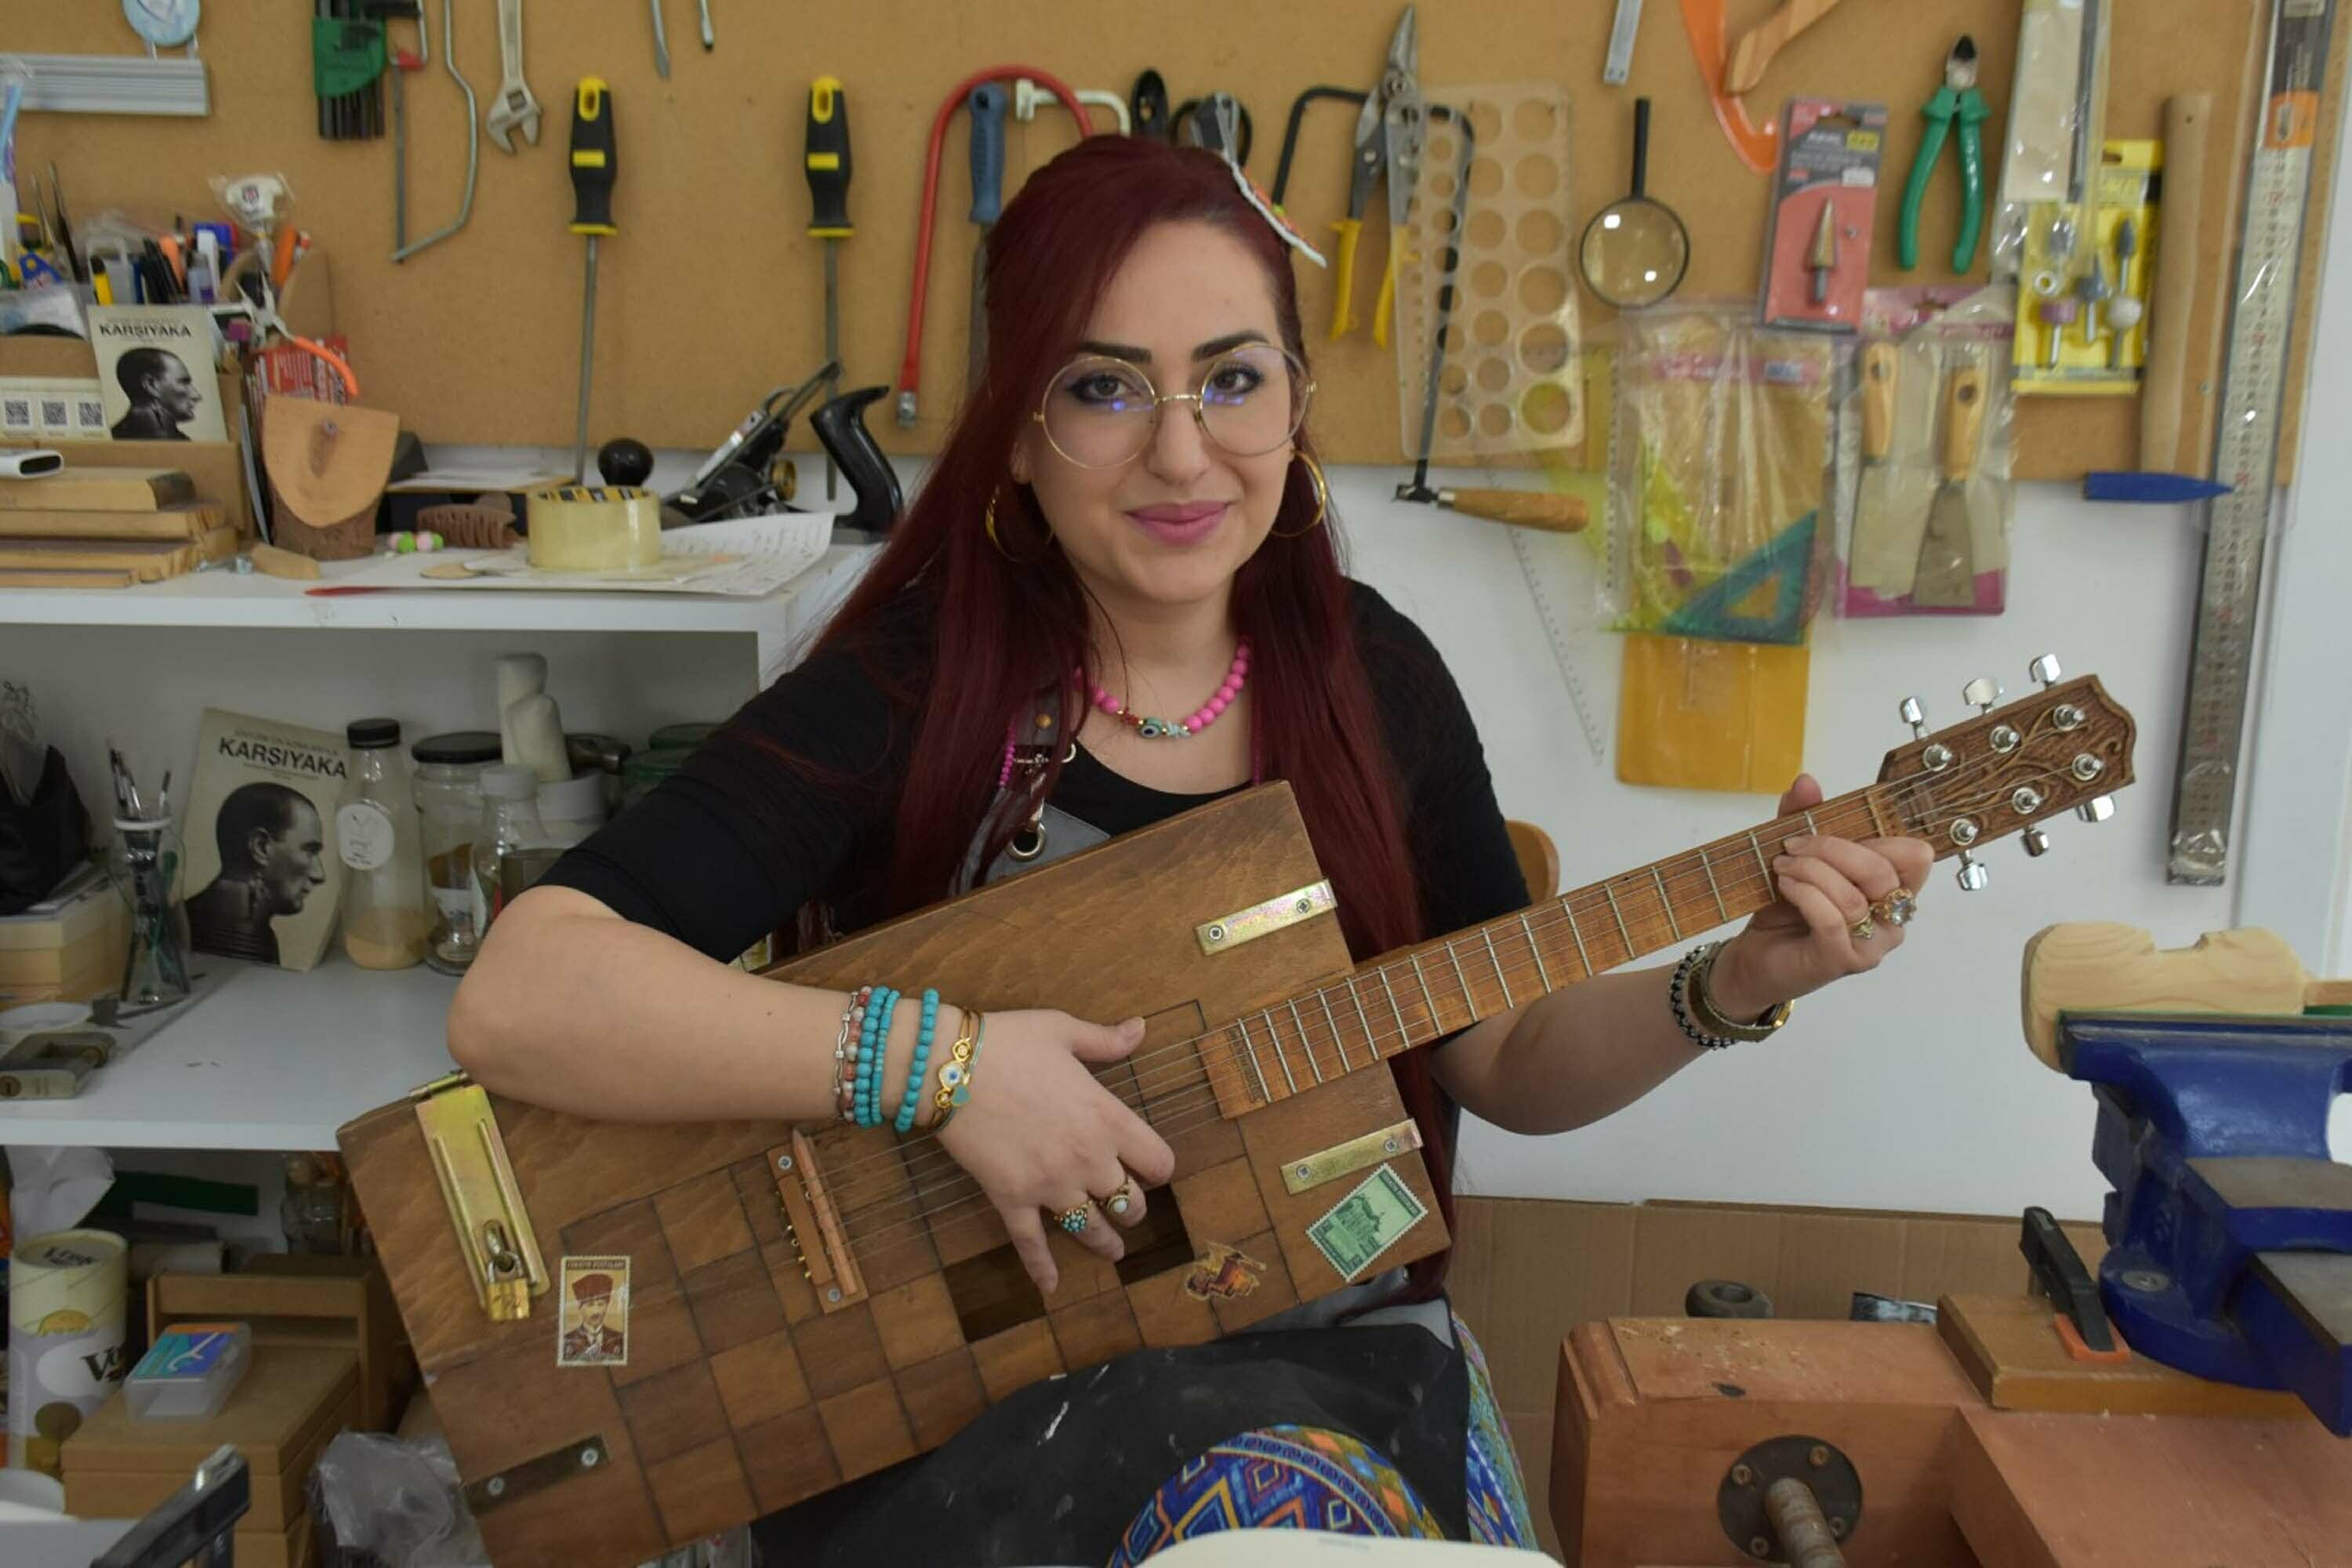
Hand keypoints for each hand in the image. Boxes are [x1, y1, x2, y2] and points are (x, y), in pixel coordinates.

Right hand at [931, 1009, 1176, 1293]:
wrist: (948, 1065)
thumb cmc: (1009, 1041)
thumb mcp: (1064, 1030)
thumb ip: (1106, 1040)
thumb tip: (1142, 1027)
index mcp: (1107, 1118)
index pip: (1158, 1161)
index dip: (1158, 1167)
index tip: (1151, 1168)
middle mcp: (1087, 1160)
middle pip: (1128, 1202)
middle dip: (1131, 1208)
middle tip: (1127, 1209)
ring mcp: (1049, 1185)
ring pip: (1089, 1230)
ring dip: (1104, 1243)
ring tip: (1112, 1252)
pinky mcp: (1011, 1200)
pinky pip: (1031, 1244)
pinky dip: (1043, 1269)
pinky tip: (1052, 1287)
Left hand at [1708, 773, 1932, 1017]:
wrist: (1755, 957)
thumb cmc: (1787, 909)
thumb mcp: (1797, 855)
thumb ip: (1804, 817)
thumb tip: (1806, 781)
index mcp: (1893, 889)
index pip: (1915, 856)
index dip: (1878, 835)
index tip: (1831, 828)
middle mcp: (1893, 919)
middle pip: (1883, 871)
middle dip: (1834, 849)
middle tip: (1793, 845)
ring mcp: (1871, 945)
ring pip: (1854, 897)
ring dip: (1811, 872)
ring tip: (1782, 866)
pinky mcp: (1842, 961)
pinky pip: (1832, 921)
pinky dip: (1806, 895)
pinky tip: (1786, 886)